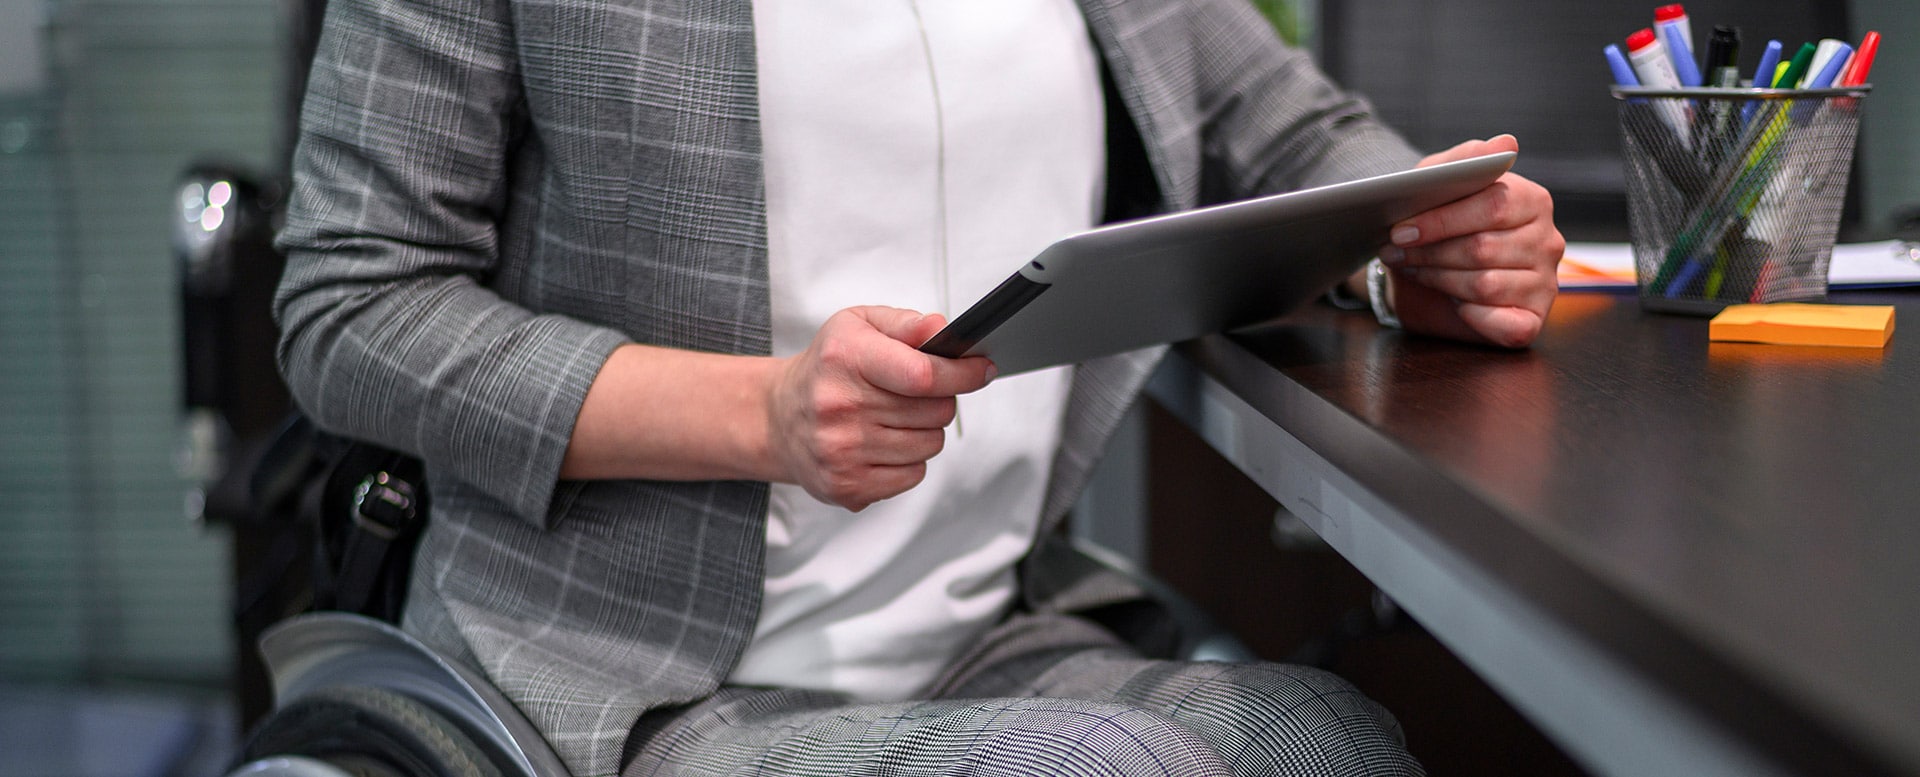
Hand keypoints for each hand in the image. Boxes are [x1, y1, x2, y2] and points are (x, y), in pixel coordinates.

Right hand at [768, 306, 994, 510]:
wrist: (779, 417)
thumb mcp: (858, 326)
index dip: (962, 374)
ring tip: (896, 417)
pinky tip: (883, 444)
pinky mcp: (846, 485)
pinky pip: (913, 475)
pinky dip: (909, 460)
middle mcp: (839, 407)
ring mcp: (841, 451)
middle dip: (941, 399)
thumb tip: (941, 329)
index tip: (982, 369)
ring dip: (925, 430)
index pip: (923, 375)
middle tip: (918, 393)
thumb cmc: (827, 367)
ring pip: (930, 445)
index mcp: (845, 359)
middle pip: (935, 411)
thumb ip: (904, 324)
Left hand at [1376, 134, 1564, 347]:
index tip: (1399, 230)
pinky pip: (1505, 325)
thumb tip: (1506, 144)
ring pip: (1485, 286)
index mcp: (1532, 200)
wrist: (1427, 269)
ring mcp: (1544, 283)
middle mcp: (1547, 241)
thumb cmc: (1437, 221)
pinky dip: (1472, 317)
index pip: (1493, 206)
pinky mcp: (1532, 320)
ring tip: (1415, 270)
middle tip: (1394, 253)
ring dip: (1439, 280)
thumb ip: (1466, 160)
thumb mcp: (1440, 182)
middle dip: (1430, 253)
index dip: (1441, 220)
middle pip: (1483, 249)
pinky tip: (1454, 305)